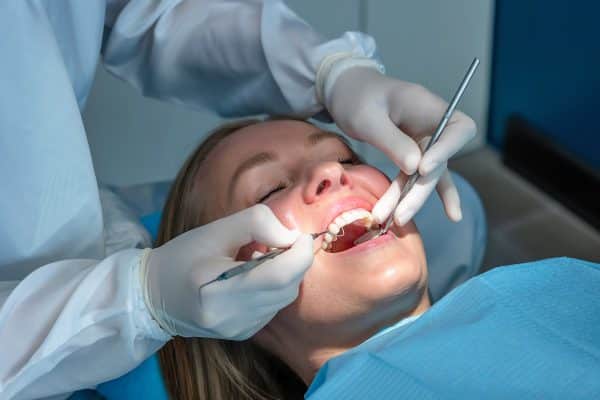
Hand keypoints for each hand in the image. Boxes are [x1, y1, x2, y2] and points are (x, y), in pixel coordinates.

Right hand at [140, 204, 313, 338]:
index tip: (299, 234)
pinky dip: (276, 288)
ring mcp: (237, 330)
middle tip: (279, 241)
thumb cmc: (182, 256)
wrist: (154, 295)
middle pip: (286, 288)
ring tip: (262, 258)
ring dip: (286, 274)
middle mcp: (229, 317)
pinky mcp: (243, 334)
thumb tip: (291, 234)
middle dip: (295, 261)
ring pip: (285, 298)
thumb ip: (256, 223)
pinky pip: (274, 307)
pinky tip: (255, 276)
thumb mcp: (214, 229)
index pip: (278, 276)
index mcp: (215, 290)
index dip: (299, 254)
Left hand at [325, 66, 475, 225]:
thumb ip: (391, 140)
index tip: (424, 168)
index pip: (458, 127)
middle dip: (420, 190)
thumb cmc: (356, 96)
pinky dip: (417, 196)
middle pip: (438, 161)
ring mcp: (422, 141)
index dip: (448, 150)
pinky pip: (417, 178)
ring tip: (393, 221)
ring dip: (411, 199)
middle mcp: (430, 125)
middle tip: (400, 213)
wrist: (344, 91)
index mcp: (426, 106)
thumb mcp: (367, 117)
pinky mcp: (410, 154)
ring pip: (425, 175)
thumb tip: (415, 168)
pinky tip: (443, 218)